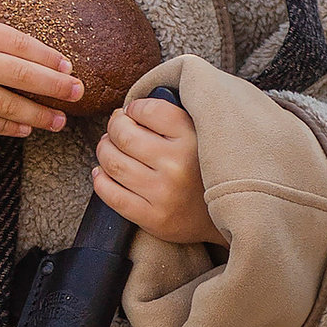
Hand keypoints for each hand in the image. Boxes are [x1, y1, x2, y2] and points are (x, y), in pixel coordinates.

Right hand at [0, 0, 81, 137]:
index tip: (68, 66)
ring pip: (8, 105)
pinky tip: (25, 129)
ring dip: (38, 115)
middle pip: (23, 76)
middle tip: (79, 94)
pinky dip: (8, 127)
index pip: (20, 44)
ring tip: (61, 121)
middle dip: (55, 87)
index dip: (48, 57)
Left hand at [94, 91, 224, 247]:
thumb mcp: (199, 136)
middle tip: (116, 129)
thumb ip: (171, 119)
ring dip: (104, 151)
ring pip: (113, 163)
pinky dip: (100, 180)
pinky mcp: (153, 217)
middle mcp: (177, 165)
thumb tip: (126, 111)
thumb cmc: (204, 169)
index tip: (133, 112)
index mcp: (191, 138)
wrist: (226, 214)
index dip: (133, 108)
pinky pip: (111, 195)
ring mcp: (164, 193)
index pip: (148, 110)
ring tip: (109, 149)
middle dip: (113, 127)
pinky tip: (103, 173)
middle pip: (124, 136)